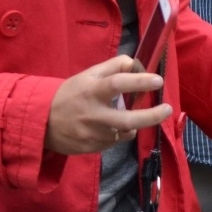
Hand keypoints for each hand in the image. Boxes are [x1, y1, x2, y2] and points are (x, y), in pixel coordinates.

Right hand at [45, 56, 171, 155]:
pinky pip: (115, 140)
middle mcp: (94, 114)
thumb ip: (112, 67)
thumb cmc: (69, 94)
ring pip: (125, 131)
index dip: (139, 81)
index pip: (118, 84)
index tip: (157, 80)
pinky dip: (119, 132)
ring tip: (132, 116)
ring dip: (134, 123)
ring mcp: (94, 134)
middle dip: (152, 116)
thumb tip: (136, 63)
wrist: (42, 122)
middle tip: (168, 109)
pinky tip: (110, 126)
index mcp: (91, 91)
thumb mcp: (87, 75)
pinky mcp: (94, 148)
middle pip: (128, 119)